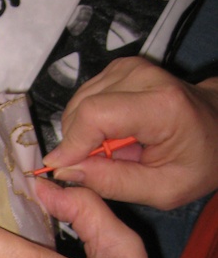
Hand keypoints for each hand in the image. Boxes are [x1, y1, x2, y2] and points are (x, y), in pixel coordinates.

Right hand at [43, 57, 217, 208]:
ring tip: (113, 151)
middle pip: (81, 108)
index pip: (94, 115)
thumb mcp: (164, 190)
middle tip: (100, 166)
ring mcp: (130, 67)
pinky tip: (111, 135)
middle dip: (77, 143)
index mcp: (161, 106)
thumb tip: (64, 170)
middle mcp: (143, 76)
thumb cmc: (197, 161)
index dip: (70, 143)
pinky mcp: (120, 68)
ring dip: (83, 134)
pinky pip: (84, 99)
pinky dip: (88, 122)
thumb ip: (113, 183)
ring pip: (78, 104)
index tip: (59, 168)